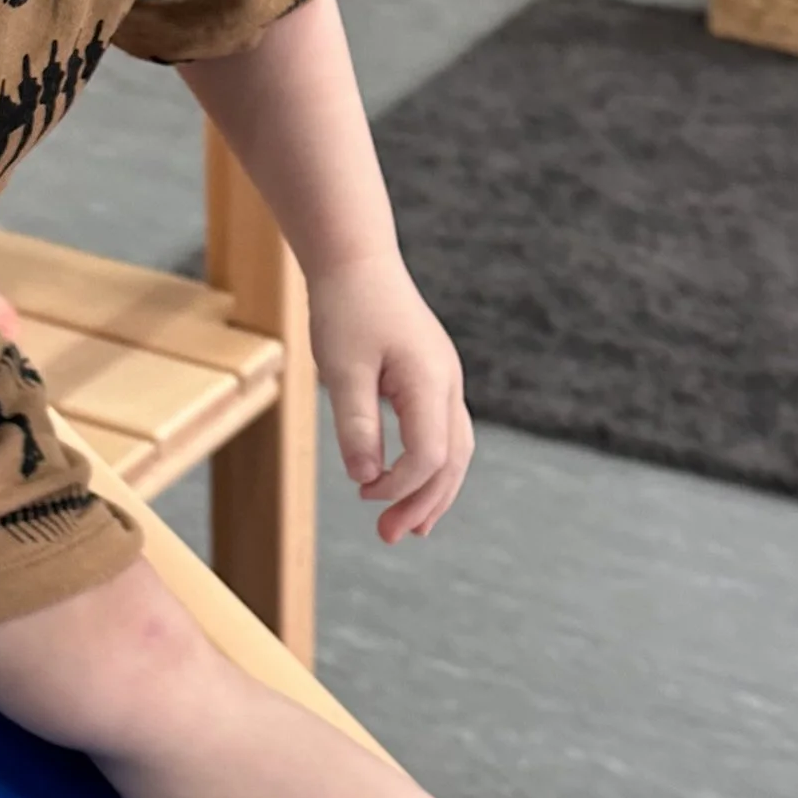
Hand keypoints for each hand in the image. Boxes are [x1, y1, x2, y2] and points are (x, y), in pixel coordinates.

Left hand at [308, 254, 473, 544]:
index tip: (361, 492)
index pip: (429, 455)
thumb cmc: (347, 308)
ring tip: (409, 528)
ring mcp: (444, 381)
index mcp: (429, 382)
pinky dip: (431, 467)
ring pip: (455, 451)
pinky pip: (443, 434)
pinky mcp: (432, 379)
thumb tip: (366, 476)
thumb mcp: (342, 369)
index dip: (398, 485)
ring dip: (433, 492)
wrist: (356, 261)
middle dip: (424, 503)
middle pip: (453, 461)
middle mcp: (448, 384)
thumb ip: (356, 425)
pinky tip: (410, 486)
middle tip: (390, 536)